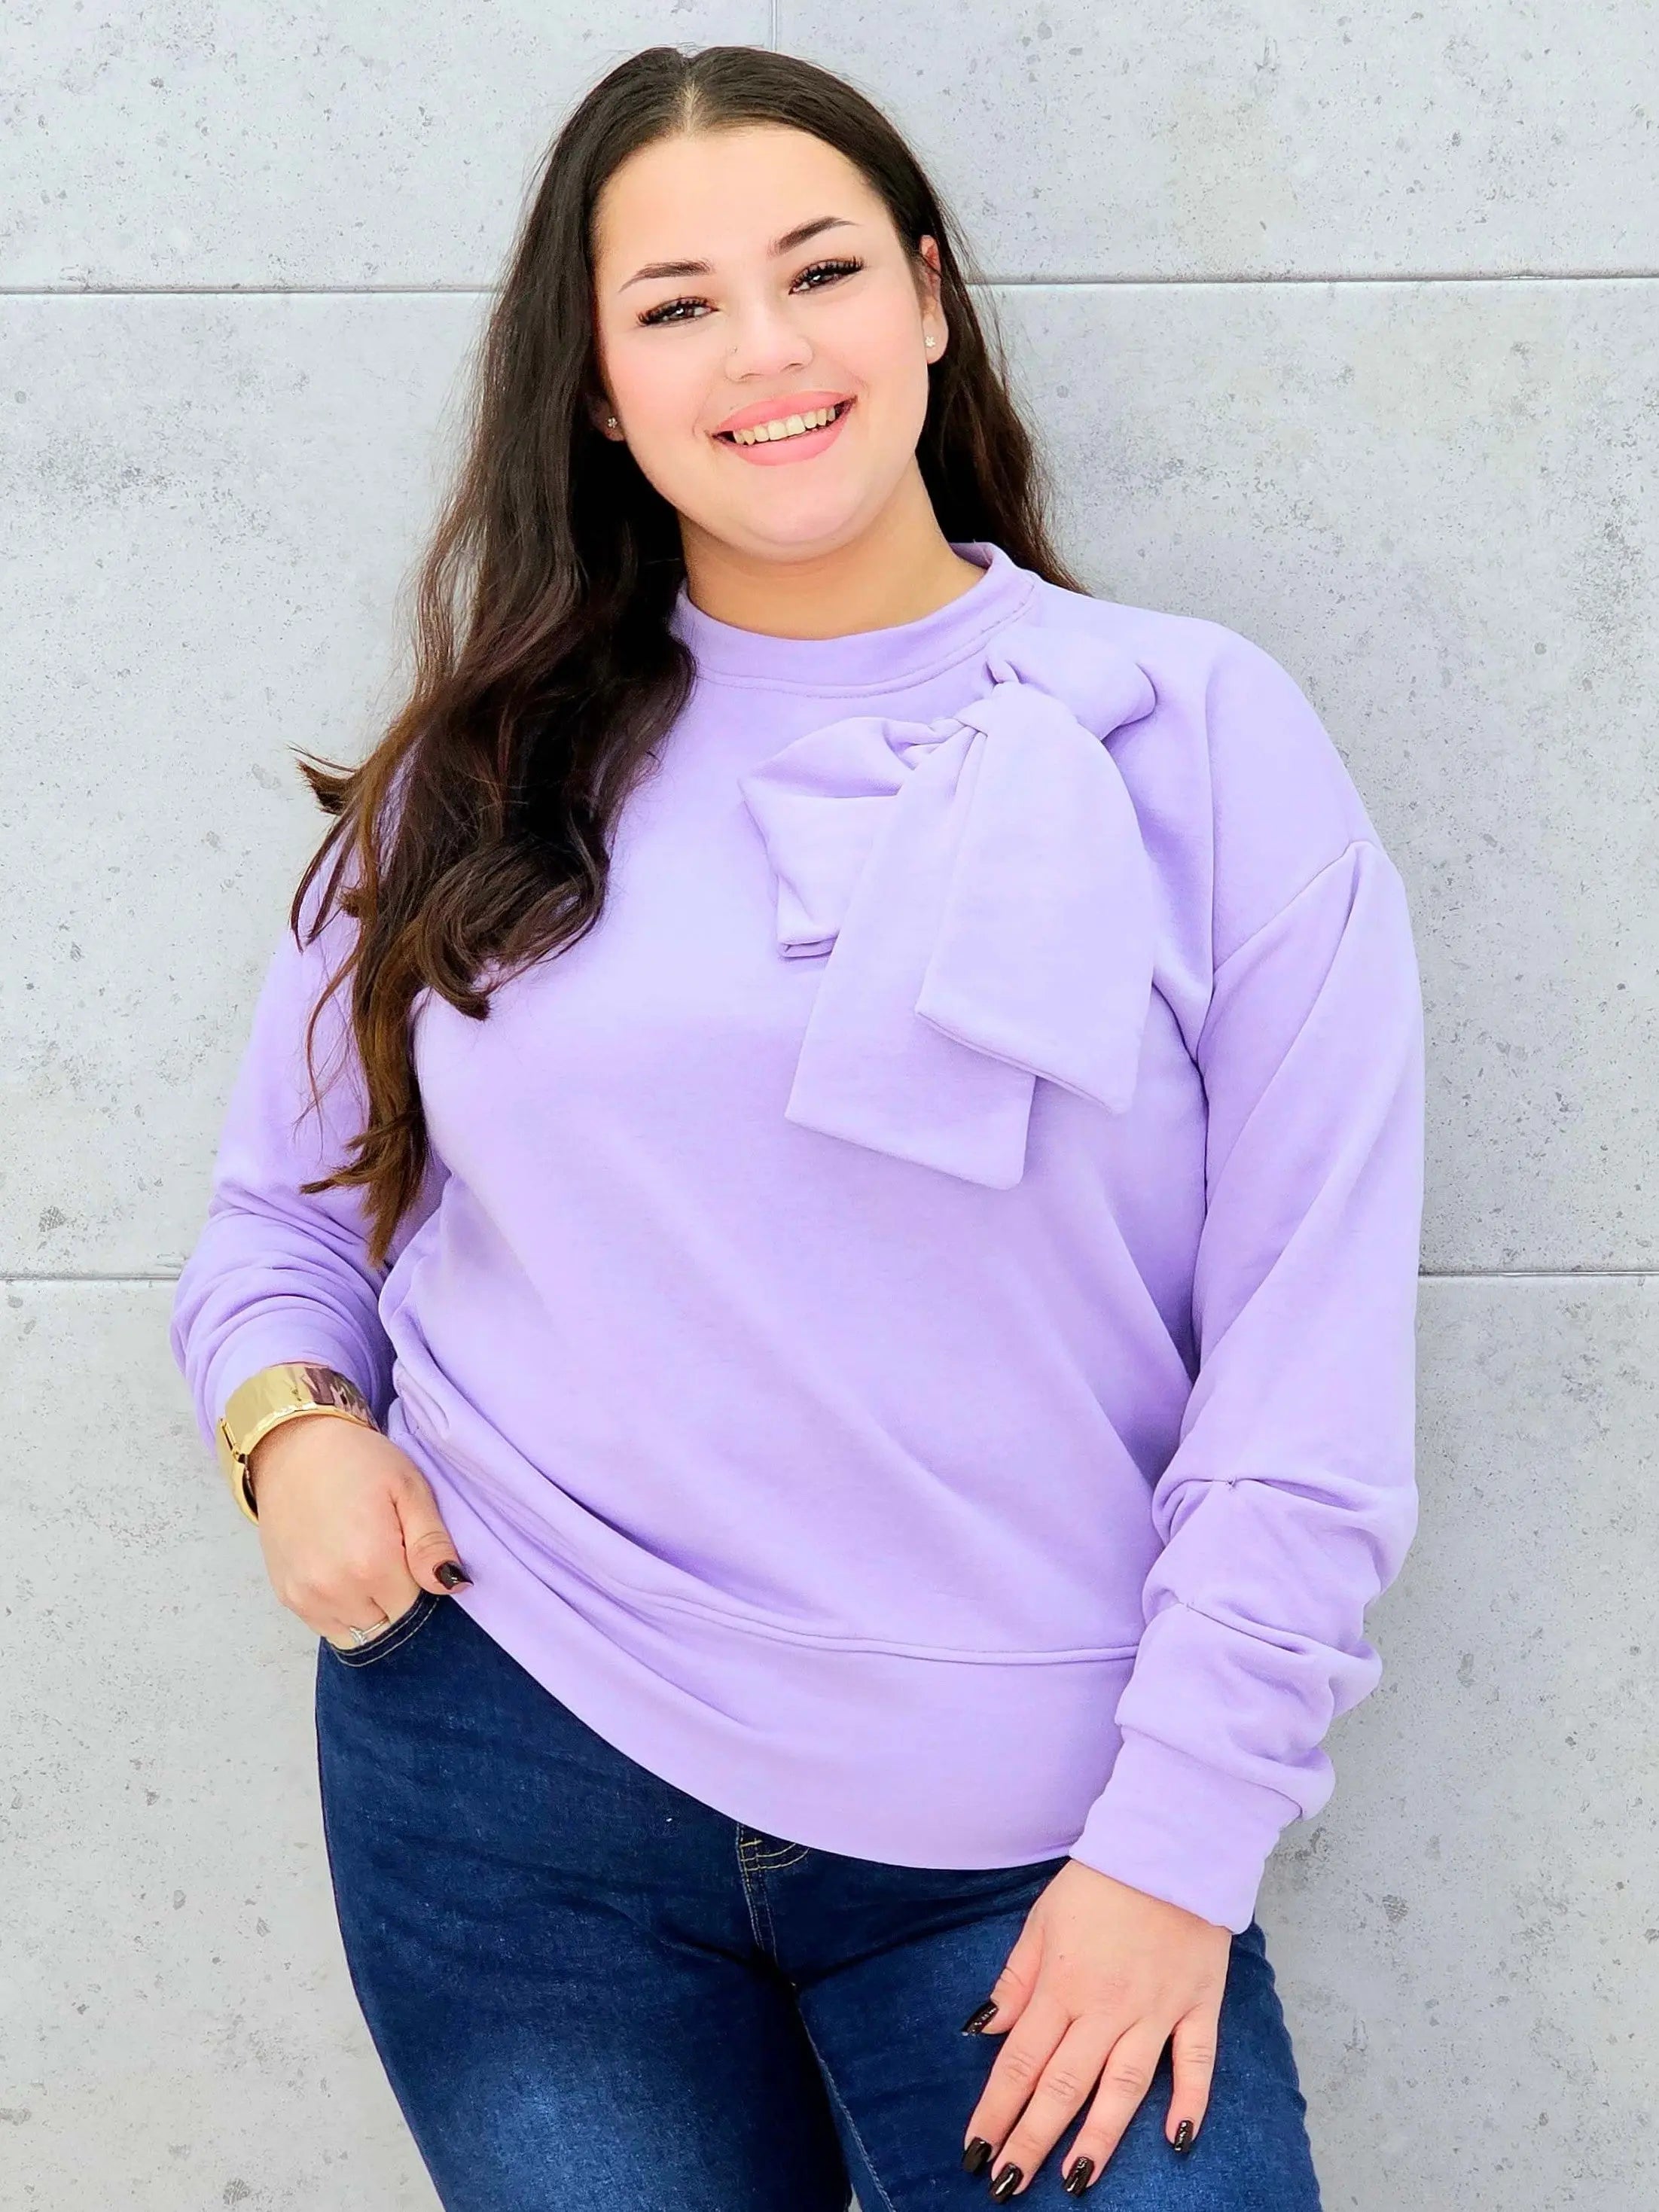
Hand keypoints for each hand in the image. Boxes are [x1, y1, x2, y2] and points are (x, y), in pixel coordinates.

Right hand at [247, 1414, 469, 1648]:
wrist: (295, 1448)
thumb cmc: (360, 1462)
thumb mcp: (409, 1488)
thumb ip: (431, 1543)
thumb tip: (455, 1586)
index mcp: (371, 1564)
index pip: (415, 1609)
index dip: (422, 1587)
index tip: (416, 1559)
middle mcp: (335, 1590)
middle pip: (387, 1626)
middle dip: (398, 1603)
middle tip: (394, 1560)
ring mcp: (306, 1598)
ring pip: (358, 1635)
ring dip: (372, 1613)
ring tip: (369, 1568)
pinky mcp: (287, 1598)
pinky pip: (328, 1629)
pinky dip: (344, 1614)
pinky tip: (346, 1576)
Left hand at [959, 1860, 1229, 2196]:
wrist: (1169, 1845)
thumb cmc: (1099, 1882)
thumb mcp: (1041, 1920)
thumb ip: (1016, 1980)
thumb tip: (983, 2031)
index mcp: (1062, 1985)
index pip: (1020, 2061)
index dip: (996, 2110)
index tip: (975, 2152)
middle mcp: (1105, 2007)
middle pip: (1063, 2085)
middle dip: (1031, 2140)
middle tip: (1008, 2186)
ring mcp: (1156, 2010)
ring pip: (1123, 2086)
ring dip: (1098, 2138)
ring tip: (1075, 2182)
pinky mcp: (1199, 2006)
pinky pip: (1196, 2062)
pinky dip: (1189, 2101)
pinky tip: (1177, 2141)